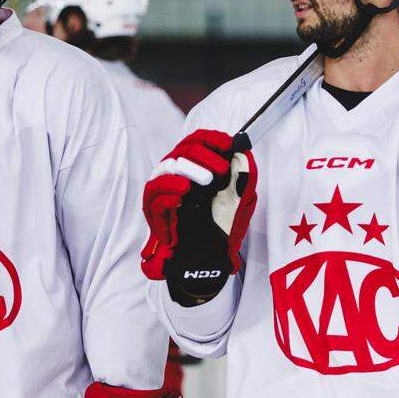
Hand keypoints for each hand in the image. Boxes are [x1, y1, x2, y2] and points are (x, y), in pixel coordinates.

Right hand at [141, 129, 257, 304]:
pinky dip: (170, 192)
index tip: (228, 144)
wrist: (207, 258)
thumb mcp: (238, 200)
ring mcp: (163, 191)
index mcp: (195, 167)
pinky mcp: (154, 211)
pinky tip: (184, 194)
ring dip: (188, 170)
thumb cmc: (220, 226)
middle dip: (204, 156)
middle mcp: (177, 174)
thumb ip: (241, 179)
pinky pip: (156, 196)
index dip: (211, 139)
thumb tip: (244, 155)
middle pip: (182, 151)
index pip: (196, 142)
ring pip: (167, 169)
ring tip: (206, 181)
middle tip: (222, 171)